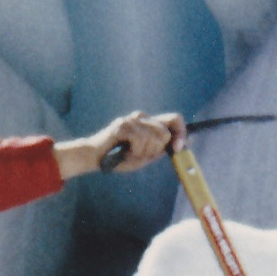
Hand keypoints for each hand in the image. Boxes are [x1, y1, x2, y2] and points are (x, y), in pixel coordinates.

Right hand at [54, 111, 187, 179]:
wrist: (95, 158)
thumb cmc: (120, 158)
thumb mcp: (145, 155)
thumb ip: (161, 149)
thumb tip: (181, 145)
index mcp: (148, 122)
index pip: (175, 119)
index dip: (181, 133)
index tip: (176, 149)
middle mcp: (141, 116)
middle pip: (165, 133)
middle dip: (155, 150)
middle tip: (139, 154)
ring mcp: (131, 119)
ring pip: (153, 139)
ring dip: (142, 153)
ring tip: (128, 154)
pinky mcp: (122, 125)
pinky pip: (139, 141)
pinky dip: (133, 152)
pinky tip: (123, 152)